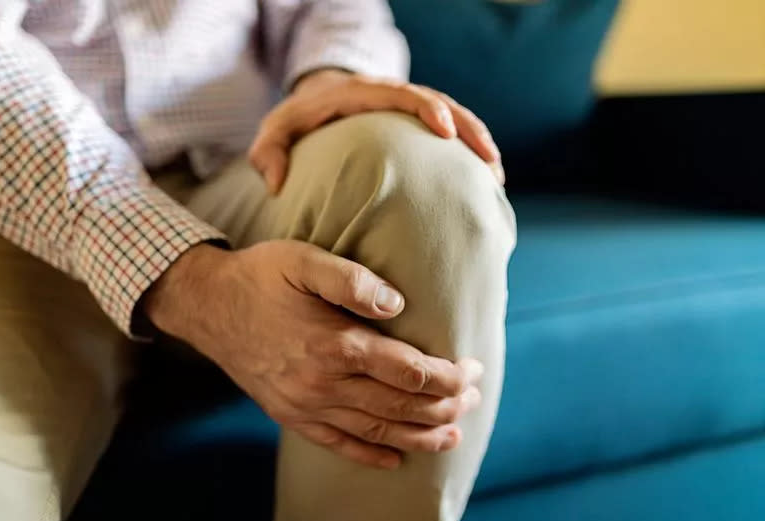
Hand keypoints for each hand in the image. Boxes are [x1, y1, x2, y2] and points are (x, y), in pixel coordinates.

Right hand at [145, 241, 482, 468]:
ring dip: (420, 436)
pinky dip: (371, 454)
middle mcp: (324, 383)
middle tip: (475, 399)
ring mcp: (306, 405)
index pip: (410, 371)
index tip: (472, 368)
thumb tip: (398, 304)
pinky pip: (339, 444)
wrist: (207, 306)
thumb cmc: (260, 277)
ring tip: (453, 437)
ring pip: (377, 431)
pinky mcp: (291, 415)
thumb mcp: (303, 261)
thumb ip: (352, 280)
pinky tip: (394, 459)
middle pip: (401, 405)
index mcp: (335, 344)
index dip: (448, 375)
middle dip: (445, 406)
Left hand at [250, 69, 502, 193]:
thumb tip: (276, 182)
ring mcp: (409, 109)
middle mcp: (392, 97)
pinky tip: (484, 178)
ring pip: (454, 116)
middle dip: (468, 129)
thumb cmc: (298, 120)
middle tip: (490, 162)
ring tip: (497, 174)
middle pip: (440, 103)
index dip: (426, 107)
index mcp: (363, 94)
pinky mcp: (418, 123)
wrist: (317, 100)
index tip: (444, 130)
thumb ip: (268, 152)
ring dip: (477, 141)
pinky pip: (450, 130)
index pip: (401, 94)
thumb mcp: (274, 132)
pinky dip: (468, 149)